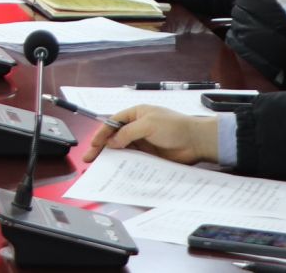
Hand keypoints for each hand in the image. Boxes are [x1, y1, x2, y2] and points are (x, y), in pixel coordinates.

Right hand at [82, 106, 219, 164]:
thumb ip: (128, 133)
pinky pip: (133, 160)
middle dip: (102, 147)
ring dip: (112, 157)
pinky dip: (125, 165)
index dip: (102, 133)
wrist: (196, 142)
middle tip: (90, 158)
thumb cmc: (175, 126)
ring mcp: (143, 142)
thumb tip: (112, 142)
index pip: (114, 122)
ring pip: (123, 150)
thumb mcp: (148, 125)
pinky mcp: (149, 155)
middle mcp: (138, 127)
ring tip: (100, 167)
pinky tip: (117, 171)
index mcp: (136, 114)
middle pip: (115, 137)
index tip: (94, 144)